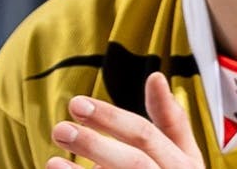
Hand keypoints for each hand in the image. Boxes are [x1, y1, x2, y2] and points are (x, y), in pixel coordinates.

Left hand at [47, 72, 204, 168]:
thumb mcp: (183, 155)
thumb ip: (171, 121)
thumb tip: (157, 76)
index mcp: (185, 164)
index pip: (148, 135)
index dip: (112, 118)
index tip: (75, 104)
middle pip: (135, 162)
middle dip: (96, 143)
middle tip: (60, 128)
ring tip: (51, 160)